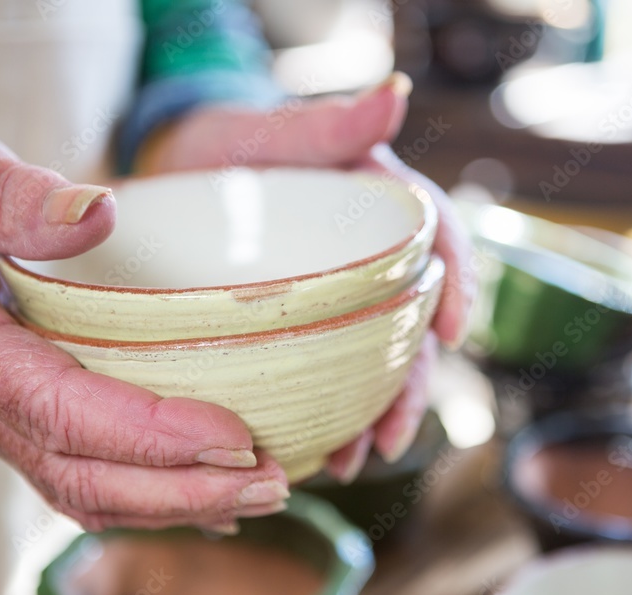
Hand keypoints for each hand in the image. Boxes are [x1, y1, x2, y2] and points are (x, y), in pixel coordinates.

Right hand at [0, 130, 288, 532]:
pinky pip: (81, 482)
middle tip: (271, 486)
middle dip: (181, 492)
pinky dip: (148, 499)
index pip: (57, 406)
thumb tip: (99, 213)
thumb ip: (15, 194)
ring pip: (82, 493)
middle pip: (79, 474)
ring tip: (260, 496)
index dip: (148, 432)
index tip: (234, 438)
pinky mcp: (15, 429)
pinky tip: (209, 499)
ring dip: (175, 507)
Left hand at [137, 73, 475, 480]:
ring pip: (372, 363)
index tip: (451, 330)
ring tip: (347, 463)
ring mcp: (337, 299)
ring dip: (368, 417)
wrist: (176, 174)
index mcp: (377, 207)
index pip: (436, 239)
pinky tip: (312, 453)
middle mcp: (367, 260)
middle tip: (389, 437)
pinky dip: (326, 417)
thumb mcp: (273, 132)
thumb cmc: (230, 145)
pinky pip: (327, 376)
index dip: (456, 284)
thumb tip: (397, 93)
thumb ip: (332, 122)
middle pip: (409, 327)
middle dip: (408, 387)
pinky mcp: (303, 329)